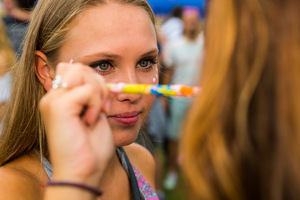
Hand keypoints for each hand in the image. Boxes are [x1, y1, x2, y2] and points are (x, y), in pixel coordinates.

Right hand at [39, 63, 113, 186]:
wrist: (85, 170)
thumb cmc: (91, 146)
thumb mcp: (95, 113)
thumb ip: (93, 94)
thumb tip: (102, 78)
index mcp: (60, 98)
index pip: (76, 69)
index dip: (94, 80)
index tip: (103, 103)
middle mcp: (53, 97)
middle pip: (78, 66)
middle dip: (98, 83)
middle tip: (103, 107)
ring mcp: (53, 100)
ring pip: (81, 72)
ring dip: (98, 92)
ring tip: (97, 113)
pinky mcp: (58, 107)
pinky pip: (86, 90)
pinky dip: (96, 104)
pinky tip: (91, 121)